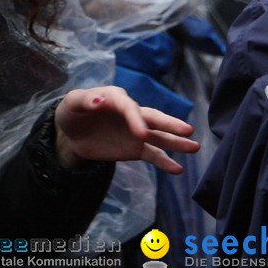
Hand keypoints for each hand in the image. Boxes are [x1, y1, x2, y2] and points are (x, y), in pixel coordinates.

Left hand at [54, 86, 198, 173]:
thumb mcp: (72, 103)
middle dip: (169, 124)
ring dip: (176, 142)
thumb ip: (85, 100)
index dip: (136, 119)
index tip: (141, 134)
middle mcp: (131, 113)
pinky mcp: (135, 147)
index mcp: (116, 98)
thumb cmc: (72, 111)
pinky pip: (153, 155)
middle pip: (152, 118)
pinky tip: (178, 170)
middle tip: (187, 130)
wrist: (72, 132)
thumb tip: (98, 100)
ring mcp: (136, 131)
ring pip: (159, 136)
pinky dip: (165, 162)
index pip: (129, 107)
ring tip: (195, 147)